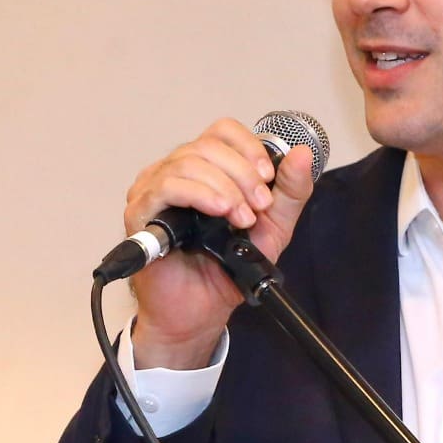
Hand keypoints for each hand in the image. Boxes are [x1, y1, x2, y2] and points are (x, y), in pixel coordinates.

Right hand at [124, 120, 316, 368]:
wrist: (202, 311)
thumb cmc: (228, 269)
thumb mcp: (273, 226)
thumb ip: (290, 192)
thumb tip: (301, 154)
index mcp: (205, 168)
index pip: (223, 132)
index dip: (248, 147)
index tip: (268, 177)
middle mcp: (176, 172)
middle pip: (208, 145)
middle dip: (242, 174)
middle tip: (259, 206)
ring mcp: (155, 189)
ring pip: (188, 162)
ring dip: (224, 187)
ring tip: (241, 218)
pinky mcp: (141, 212)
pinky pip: (165, 186)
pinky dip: (198, 193)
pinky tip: (218, 211)